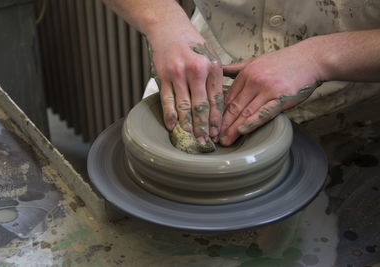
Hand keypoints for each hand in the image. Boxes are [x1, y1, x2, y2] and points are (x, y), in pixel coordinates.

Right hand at [147, 25, 222, 143]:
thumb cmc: (193, 44)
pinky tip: (172, 126)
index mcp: (212, 67)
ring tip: (190, 137)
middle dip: (203, 126)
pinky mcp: (164, 76)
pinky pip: (167, 100)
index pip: (216, 99)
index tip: (216, 133)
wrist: (169, 28)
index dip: (216, 119)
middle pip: (201, 106)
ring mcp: (178, 74)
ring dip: (187, 125)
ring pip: (184, 105)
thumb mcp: (211, 56)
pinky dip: (169, 115)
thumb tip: (221, 106)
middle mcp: (196, 71)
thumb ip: (216, 79)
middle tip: (204, 141)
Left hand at [219, 42, 321, 145]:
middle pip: (233, 107)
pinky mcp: (281, 97)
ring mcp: (268, 89)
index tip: (210, 125)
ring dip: (233, 128)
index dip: (217, 113)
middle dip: (222, 124)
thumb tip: (218, 70)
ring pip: (246, 112)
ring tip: (225, 140)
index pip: (227, 97)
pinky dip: (252, 123)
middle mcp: (254, 80)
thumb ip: (236, 69)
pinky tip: (242, 131)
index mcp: (246, 73)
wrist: (311, 59)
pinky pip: (264, 113)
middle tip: (213, 137)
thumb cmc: (283, 62)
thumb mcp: (256, 61)